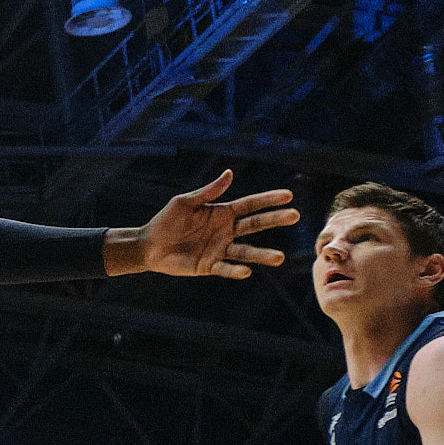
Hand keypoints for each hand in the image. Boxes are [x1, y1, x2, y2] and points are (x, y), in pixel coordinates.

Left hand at [134, 171, 297, 278]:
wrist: (149, 245)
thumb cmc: (166, 221)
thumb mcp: (185, 202)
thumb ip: (208, 191)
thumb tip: (230, 173)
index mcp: (222, 213)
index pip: (250, 205)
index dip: (268, 200)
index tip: (288, 195)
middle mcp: (226, 231)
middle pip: (255, 225)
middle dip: (274, 220)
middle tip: (294, 216)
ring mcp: (220, 249)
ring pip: (246, 251)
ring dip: (262, 255)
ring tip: (279, 257)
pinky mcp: (210, 266)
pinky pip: (225, 268)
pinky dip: (235, 270)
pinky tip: (246, 271)